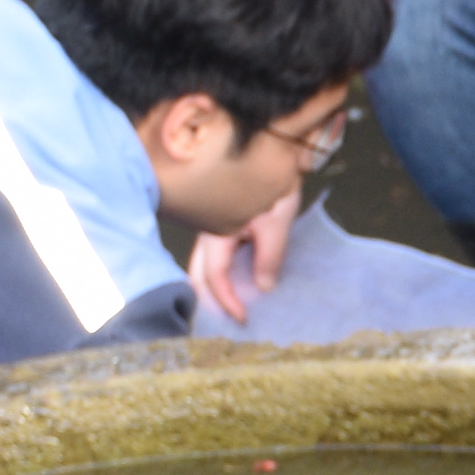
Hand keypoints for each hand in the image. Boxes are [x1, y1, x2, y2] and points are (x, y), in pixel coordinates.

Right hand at [186, 190, 305, 325]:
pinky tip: (233, 287)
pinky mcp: (218, 228)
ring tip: (229, 310)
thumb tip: (263, 287)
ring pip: (201, 267)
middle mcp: (207, 233)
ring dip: (212, 290)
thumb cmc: (274, 182)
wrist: (273, 151)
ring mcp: (210, 230)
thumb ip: (270, 255)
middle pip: (197, 275)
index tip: (243, 318)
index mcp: (217, 232)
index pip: (214, 277)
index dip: (226, 301)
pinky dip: (218, 276)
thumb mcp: (277, 220)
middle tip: (227, 322)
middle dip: (208, 301)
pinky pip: (212, 258)